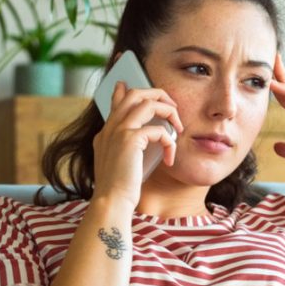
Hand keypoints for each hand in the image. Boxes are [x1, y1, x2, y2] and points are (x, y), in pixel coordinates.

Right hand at [92, 82, 184, 206]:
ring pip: (147, 102)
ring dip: (168, 111)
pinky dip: (169, 142)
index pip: (116, 102)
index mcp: (106, 133)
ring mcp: (118, 131)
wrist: (111, 202)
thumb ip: (128, 148)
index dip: (123, 90)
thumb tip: (144, 139)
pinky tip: (170, 157)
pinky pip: (159, 130)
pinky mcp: (130, 139)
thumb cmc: (119, 190)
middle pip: (135, 94)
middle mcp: (110, 128)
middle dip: (158, 94)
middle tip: (172, 107)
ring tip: (178, 127)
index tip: (126, 84)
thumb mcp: (120, 164)